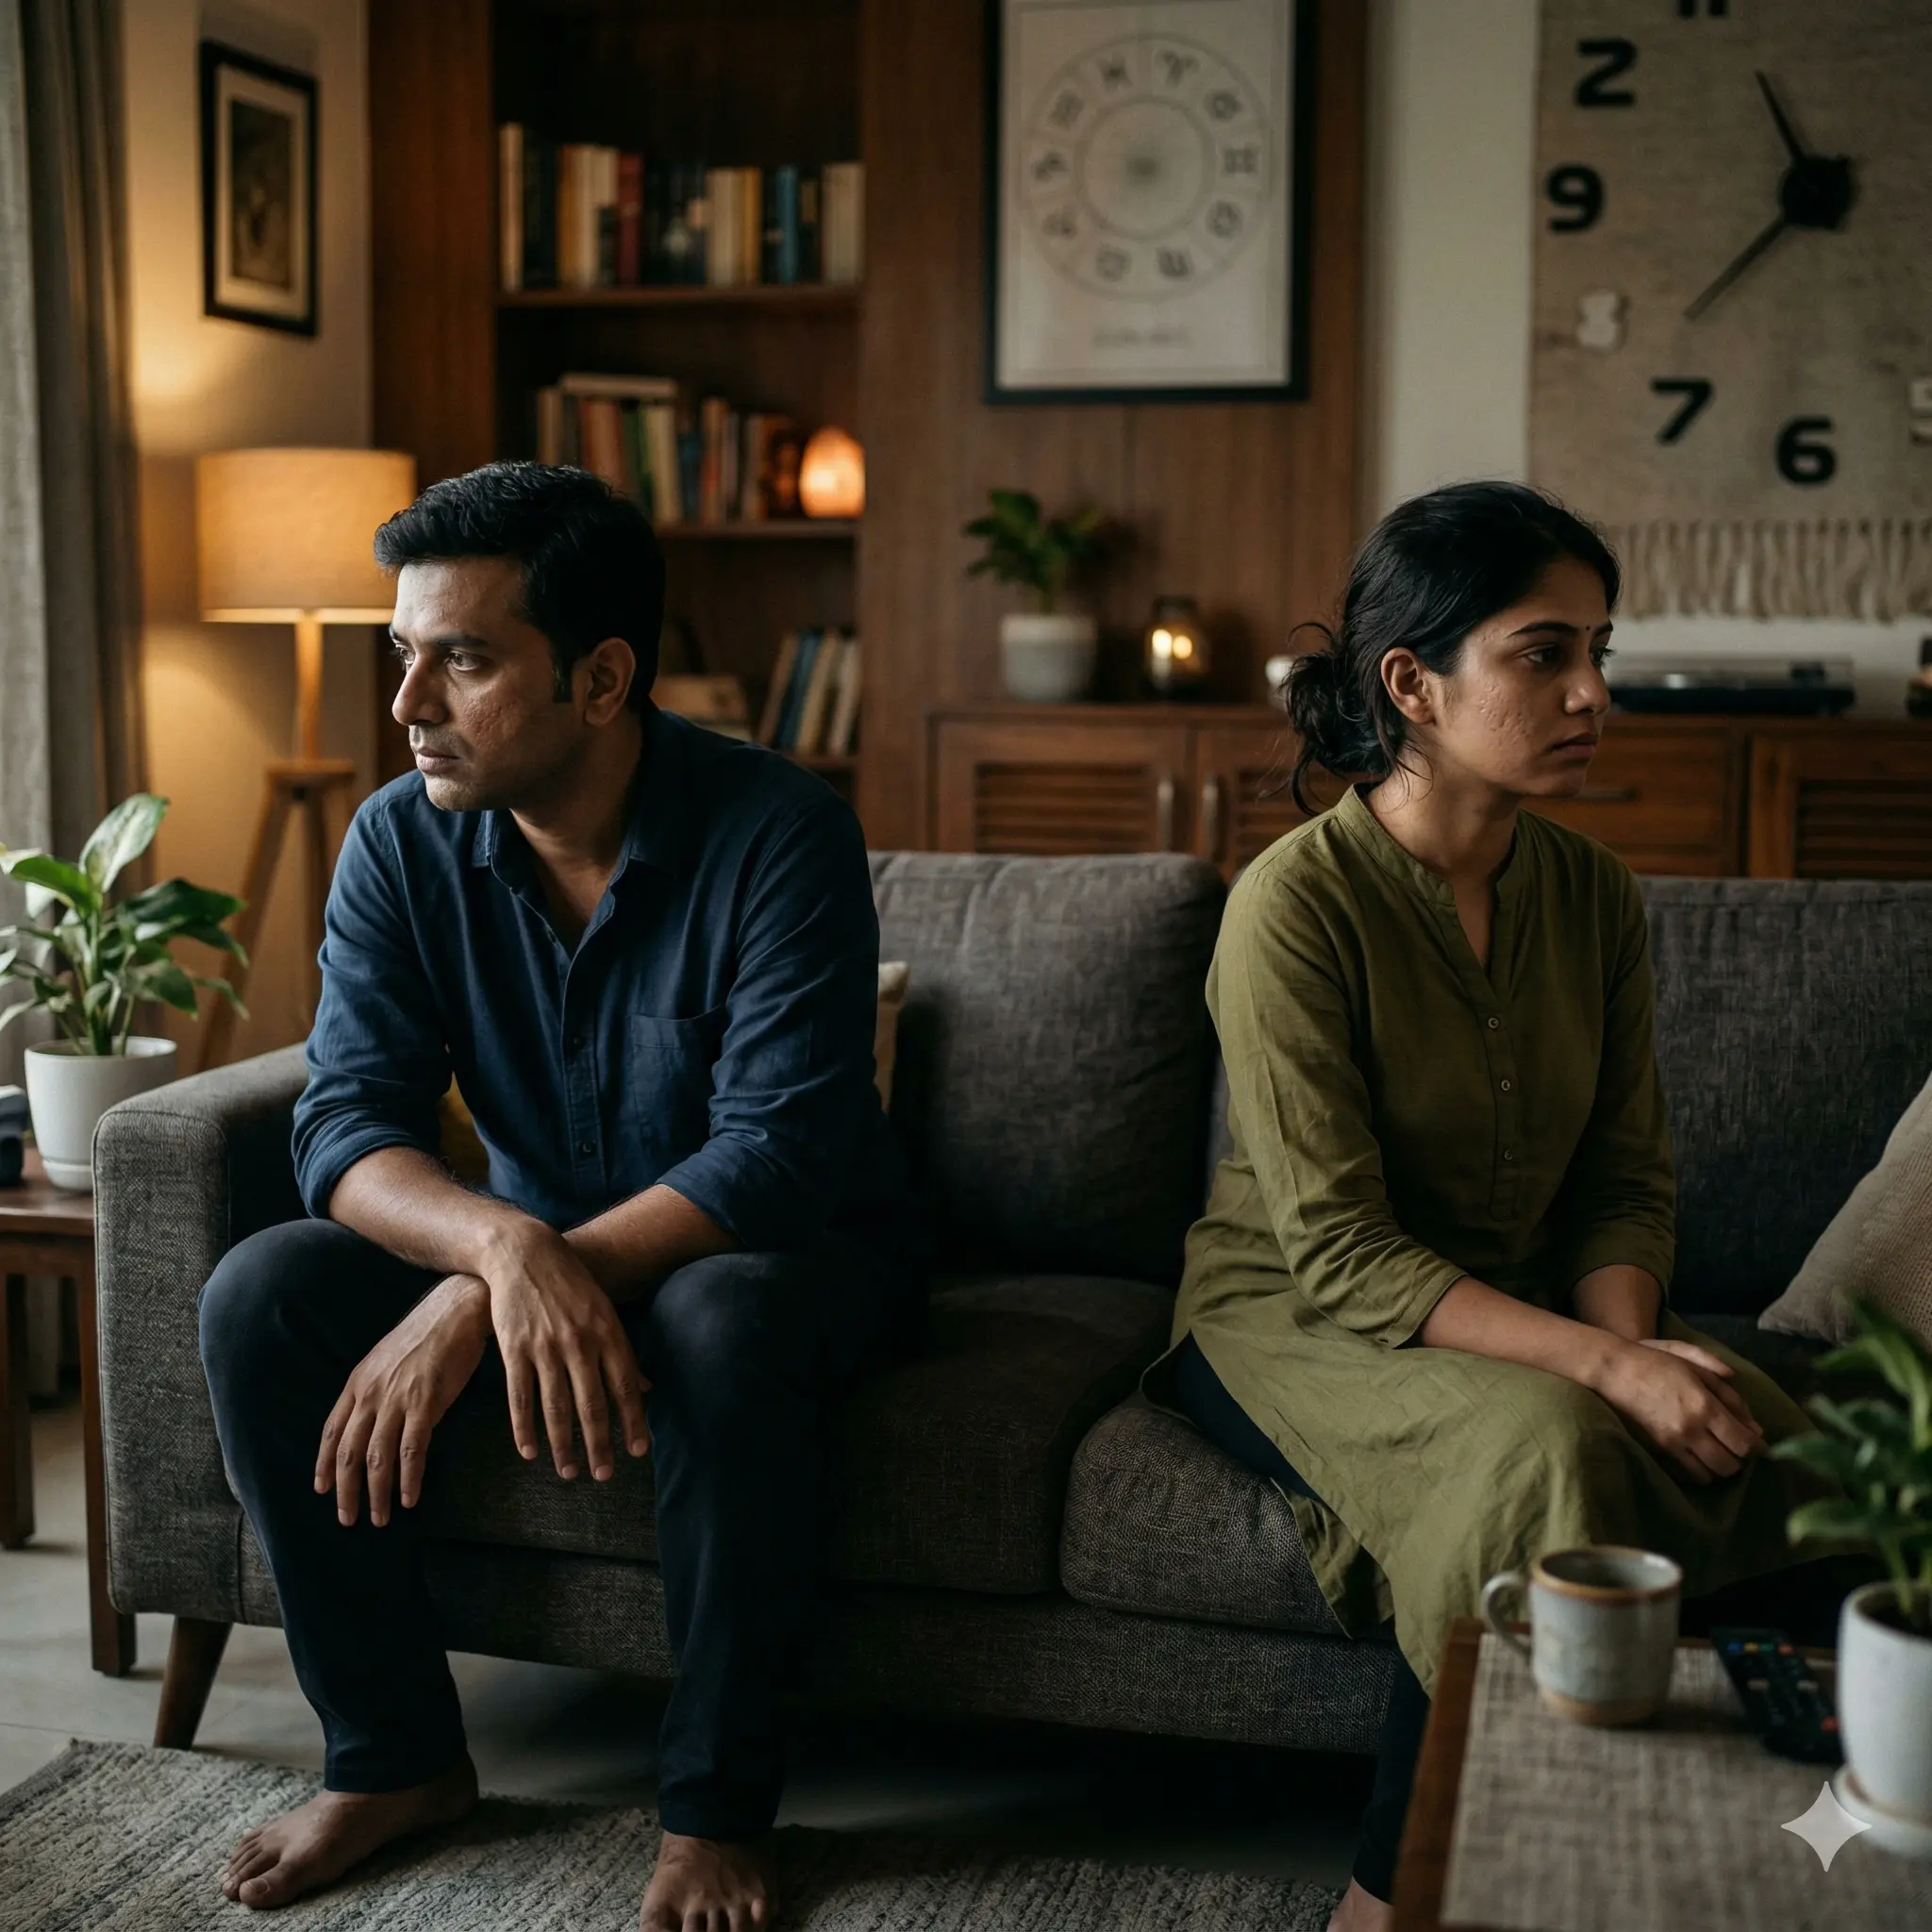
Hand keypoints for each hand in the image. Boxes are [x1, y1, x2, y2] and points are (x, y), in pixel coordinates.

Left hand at [316, 1274, 492, 1527]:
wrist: (458, 1309)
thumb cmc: (429, 1333)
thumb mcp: (389, 1358)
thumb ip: (378, 1388)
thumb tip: (377, 1420)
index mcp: (359, 1381)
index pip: (331, 1431)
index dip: (324, 1464)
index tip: (322, 1490)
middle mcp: (371, 1393)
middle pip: (348, 1453)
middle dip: (346, 1491)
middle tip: (348, 1519)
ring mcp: (397, 1398)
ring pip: (377, 1458)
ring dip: (376, 1494)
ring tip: (379, 1518)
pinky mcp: (426, 1402)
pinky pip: (411, 1451)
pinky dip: (407, 1480)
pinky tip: (408, 1498)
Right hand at [478, 1221, 650, 1481]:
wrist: (525, 1252)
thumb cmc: (571, 1283)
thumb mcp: (605, 1310)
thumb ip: (623, 1351)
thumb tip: (648, 1388)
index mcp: (607, 1332)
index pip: (625, 1387)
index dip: (633, 1421)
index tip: (638, 1451)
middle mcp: (579, 1342)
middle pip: (592, 1404)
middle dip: (599, 1445)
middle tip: (603, 1475)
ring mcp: (545, 1346)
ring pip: (556, 1407)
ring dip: (564, 1445)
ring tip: (570, 1472)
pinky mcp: (514, 1348)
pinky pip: (520, 1396)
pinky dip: (524, 1428)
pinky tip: (530, 1451)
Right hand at [1591, 1337, 1767, 1485]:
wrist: (1613, 1371)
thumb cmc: (1656, 1362)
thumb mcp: (1696, 1367)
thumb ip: (1728, 1393)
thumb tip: (1754, 1425)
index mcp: (1704, 1406)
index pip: (1742, 1443)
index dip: (1756, 1447)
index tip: (1758, 1445)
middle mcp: (1690, 1430)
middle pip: (1728, 1465)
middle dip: (1738, 1461)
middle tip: (1736, 1449)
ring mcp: (1670, 1445)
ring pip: (1707, 1475)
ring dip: (1717, 1468)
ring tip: (1716, 1455)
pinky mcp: (1655, 1452)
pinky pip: (1684, 1475)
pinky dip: (1696, 1472)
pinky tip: (1696, 1460)